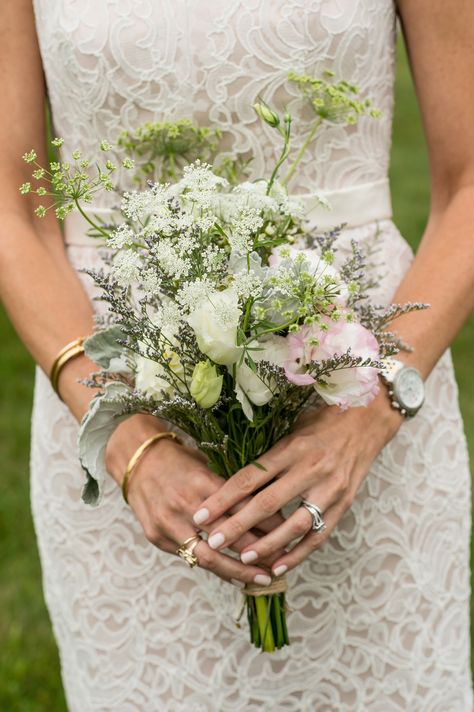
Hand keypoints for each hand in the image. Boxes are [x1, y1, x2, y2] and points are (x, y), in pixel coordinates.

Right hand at [105, 416, 285, 587]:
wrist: (137, 461)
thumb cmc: (180, 461)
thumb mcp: (208, 465)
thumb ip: (232, 488)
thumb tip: (270, 506)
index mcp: (202, 482)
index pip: (241, 507)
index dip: (267, 523)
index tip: (289, 531)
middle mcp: (185, 505)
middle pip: (229, 536)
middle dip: (259, 552)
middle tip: (283, 561)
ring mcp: (168, 524)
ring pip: (209, 557)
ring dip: (239, 571)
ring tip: (263, 579)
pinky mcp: (157, 538)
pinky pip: (191, 559)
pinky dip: (215, 569)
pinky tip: (235, 576)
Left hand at [192, 389, 402, 576]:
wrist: (367, 419)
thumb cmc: (322, 421)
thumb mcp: (291, 430)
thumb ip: (269, 457)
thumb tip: (236, 483)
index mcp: (291, 448)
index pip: (251, 477)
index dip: (224, 497)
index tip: (202, 512)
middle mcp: (309, 469)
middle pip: (267, 503)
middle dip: (238, 525)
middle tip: (214, 541)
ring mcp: (329, 488)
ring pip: (294, 524)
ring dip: (267, 545)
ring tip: (244, 558)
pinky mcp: (344, 503)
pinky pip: (319, 534)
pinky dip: (299, 553)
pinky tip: (279, 566)